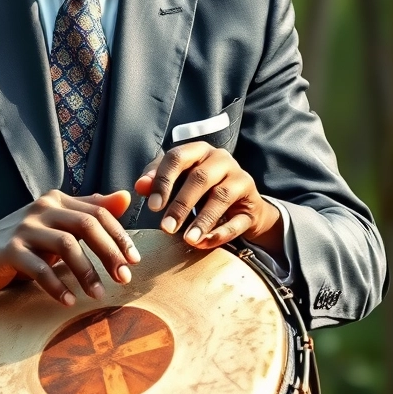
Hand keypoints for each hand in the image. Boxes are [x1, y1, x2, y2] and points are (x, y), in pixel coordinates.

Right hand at [0, 190, 140, 307]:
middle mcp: (41, 208)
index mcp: (56, 200)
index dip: (119, 236)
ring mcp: (24, 228)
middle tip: (124, 277)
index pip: (98, 212)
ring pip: (65, 245)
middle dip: (109, 252)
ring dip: (86, 272)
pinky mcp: (9, 250)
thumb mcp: (57, 224)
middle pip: (86, 225)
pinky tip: (68, 301)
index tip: (134, 260)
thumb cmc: (24, 241)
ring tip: (98, 294)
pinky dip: (57, 286)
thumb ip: (89, 211)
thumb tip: (125, 197)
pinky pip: (39, 268)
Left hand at [134, 143, 282, 252]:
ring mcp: (241, 180)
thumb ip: (157, 180)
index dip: (163, 181)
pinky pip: (238, 220)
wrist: (241, 204)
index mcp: (199, 150)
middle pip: (199, 178)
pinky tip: (203, 243)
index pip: (177, 157)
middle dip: (180, 204)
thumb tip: (140, 186)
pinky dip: (220, 233)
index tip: (152, 207)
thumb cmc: (200, 188)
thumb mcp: (177, 180)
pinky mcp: (253, 204)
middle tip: (166, 228)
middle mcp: (221, 160)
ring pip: (221, 197)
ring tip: (187, 240)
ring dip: (202, 220)